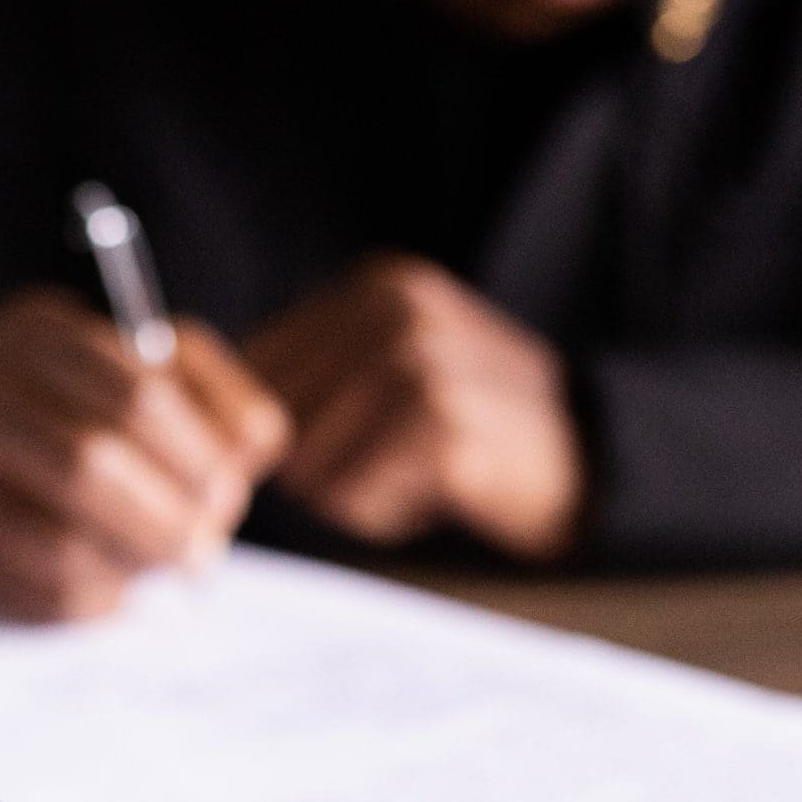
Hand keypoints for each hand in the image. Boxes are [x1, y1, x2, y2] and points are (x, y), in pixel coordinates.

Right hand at [0, 286, 289, 620]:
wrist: (26, 451)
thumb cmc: (120, 413)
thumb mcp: (182, 381)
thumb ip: (226, 404)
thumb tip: (239, 458)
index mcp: (31, 331)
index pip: (132, 393)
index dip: (192, 454)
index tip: (226, 490)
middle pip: (83, 464)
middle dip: (163, 518)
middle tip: (204, 547)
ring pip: (53, 542)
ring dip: (130, 565)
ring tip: (163, 564)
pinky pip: (30, 592)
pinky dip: (94, 599)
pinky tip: (118, 583)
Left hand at [244, 255, 584, 559]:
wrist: (595, 460)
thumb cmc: (477, 426)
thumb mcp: (400, 362)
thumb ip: (316, 370)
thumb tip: (206, 416)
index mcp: (377, 286)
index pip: (257, 367)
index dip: (278, 429)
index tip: (344, 442)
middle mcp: (395, 310)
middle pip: (276, 421)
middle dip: (318, 465)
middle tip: (394, 461)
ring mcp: (421, 364)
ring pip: (309, 465)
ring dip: (353, 494)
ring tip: (417, 473)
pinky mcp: (441, 428)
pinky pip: (354, 499)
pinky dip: (385, 515)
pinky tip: (439, 494)